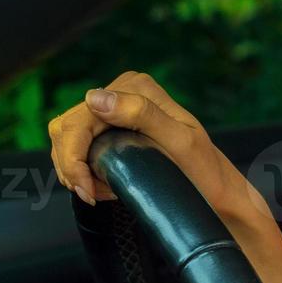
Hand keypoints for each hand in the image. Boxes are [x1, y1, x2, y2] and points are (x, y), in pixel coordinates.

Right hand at [46, 70, 266, 223]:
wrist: (215, 191)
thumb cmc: (205, 171)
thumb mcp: (180, 142)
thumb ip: (142, 115)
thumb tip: (96, 98)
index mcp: (137, 87)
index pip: (81, 117)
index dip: (73, 156)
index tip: (88, 190)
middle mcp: (124, 92)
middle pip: (67, 127)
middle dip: (72, 165)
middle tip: (91, 195)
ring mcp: (116, 110)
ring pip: (66, 137)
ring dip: (75, 169)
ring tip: (100, 191)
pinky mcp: (112, 129)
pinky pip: (77, 146)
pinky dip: (82, 170)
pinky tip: (103, 186)